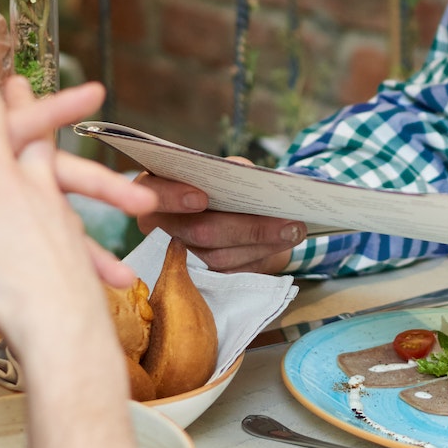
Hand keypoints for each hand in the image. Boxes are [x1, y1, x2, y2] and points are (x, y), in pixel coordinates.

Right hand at [135, 169, 304, 273]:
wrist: (225, 210)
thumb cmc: (221, 183)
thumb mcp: (225, 169)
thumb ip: (230, 170)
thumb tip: (245, 176)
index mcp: (153, 189)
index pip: (153, 194)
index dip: (173, 197)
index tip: (202, 199)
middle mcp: (157, 226)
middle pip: (198, 232)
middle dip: (248, 228)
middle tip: (287, 222)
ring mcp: (174, 256)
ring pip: (218, 257)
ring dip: (260, 244)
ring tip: (294, 231)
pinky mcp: (196, 277)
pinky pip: (228, 273)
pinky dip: (258, 258)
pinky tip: (282, 245)